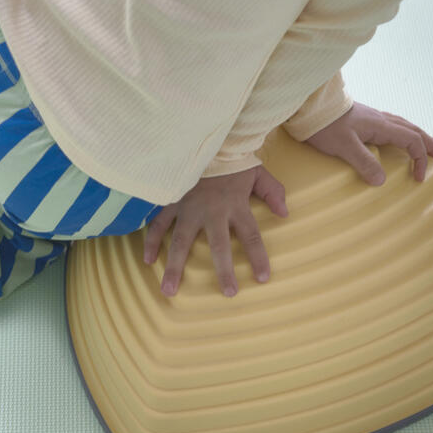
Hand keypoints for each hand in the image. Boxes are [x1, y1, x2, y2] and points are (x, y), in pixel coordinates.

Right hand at [143, 164, 287, 297]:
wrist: (205, 139)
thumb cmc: (232, 159)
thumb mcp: (258, 172)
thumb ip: (272, 192)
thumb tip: (285, 213)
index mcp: (235, 205)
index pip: (252, 236)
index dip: (258, 258)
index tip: (263, 278)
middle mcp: (212, 211)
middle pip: (219, 246)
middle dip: (223, 271)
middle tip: (228, 293)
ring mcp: (188, 208)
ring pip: (181, 242)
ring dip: (174, 267)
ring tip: (169, 290)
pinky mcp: (171, 202)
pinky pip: (158, 224)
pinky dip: (151, 242)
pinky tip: (147, 261)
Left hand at [302, 102, 432, 183]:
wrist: (310, 106)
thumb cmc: (325, 126)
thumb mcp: (344, 147)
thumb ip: (364, 163)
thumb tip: (382, 181)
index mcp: (381, 126)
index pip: (412, 142)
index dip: (420, 159)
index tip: (419, 178)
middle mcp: (382, 120)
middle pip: (415, 131)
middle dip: (431, 146)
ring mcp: (374, 117)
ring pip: (406, 126)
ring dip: (421, 137)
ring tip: (432, 145)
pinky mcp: (365, 118)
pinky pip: (394, 125)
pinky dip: (406, 132)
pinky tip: (401, 136)